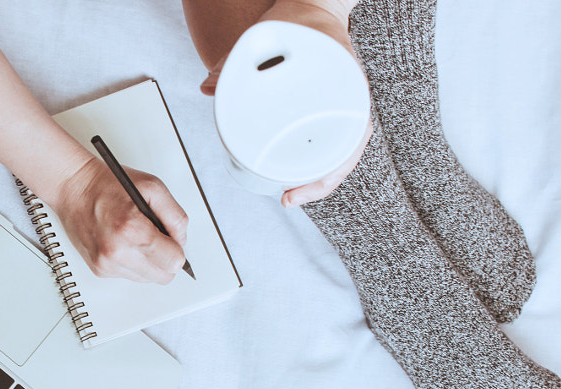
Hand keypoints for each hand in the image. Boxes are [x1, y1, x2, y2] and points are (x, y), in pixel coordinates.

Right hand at [51, 156, 188, 283]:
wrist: (74, 188)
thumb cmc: (109, 184)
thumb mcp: (153, 188)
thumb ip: (176, 217)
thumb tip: (181, 241)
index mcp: (132, 230)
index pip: (174, 262)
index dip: (176, 248)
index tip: (169, 237)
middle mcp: (117, 252)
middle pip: (163, 277)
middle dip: (165, 258)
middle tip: (156, 238)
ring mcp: (106, 264)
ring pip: (147, 279)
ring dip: (148, 261)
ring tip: (136, 237)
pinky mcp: (99, 269)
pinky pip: (129, 275)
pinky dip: (132, 261)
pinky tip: (123, 242)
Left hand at [200, 0, 371, 207]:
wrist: (316, 3)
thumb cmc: (298, 18)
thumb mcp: (267, 36)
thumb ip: (235, 61)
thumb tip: (207, 88)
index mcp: (349, 84)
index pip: (354, 137)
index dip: (331, 170)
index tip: (301, 186)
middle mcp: (354, 100)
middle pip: (348, 155)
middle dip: (320, 184)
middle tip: (289, 198)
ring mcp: (348, 107)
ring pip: (343, 154)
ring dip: (321, 179)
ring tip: (292, 195)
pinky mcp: (338, 110)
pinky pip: (337, 145)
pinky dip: (322, 165)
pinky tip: (303, 178)